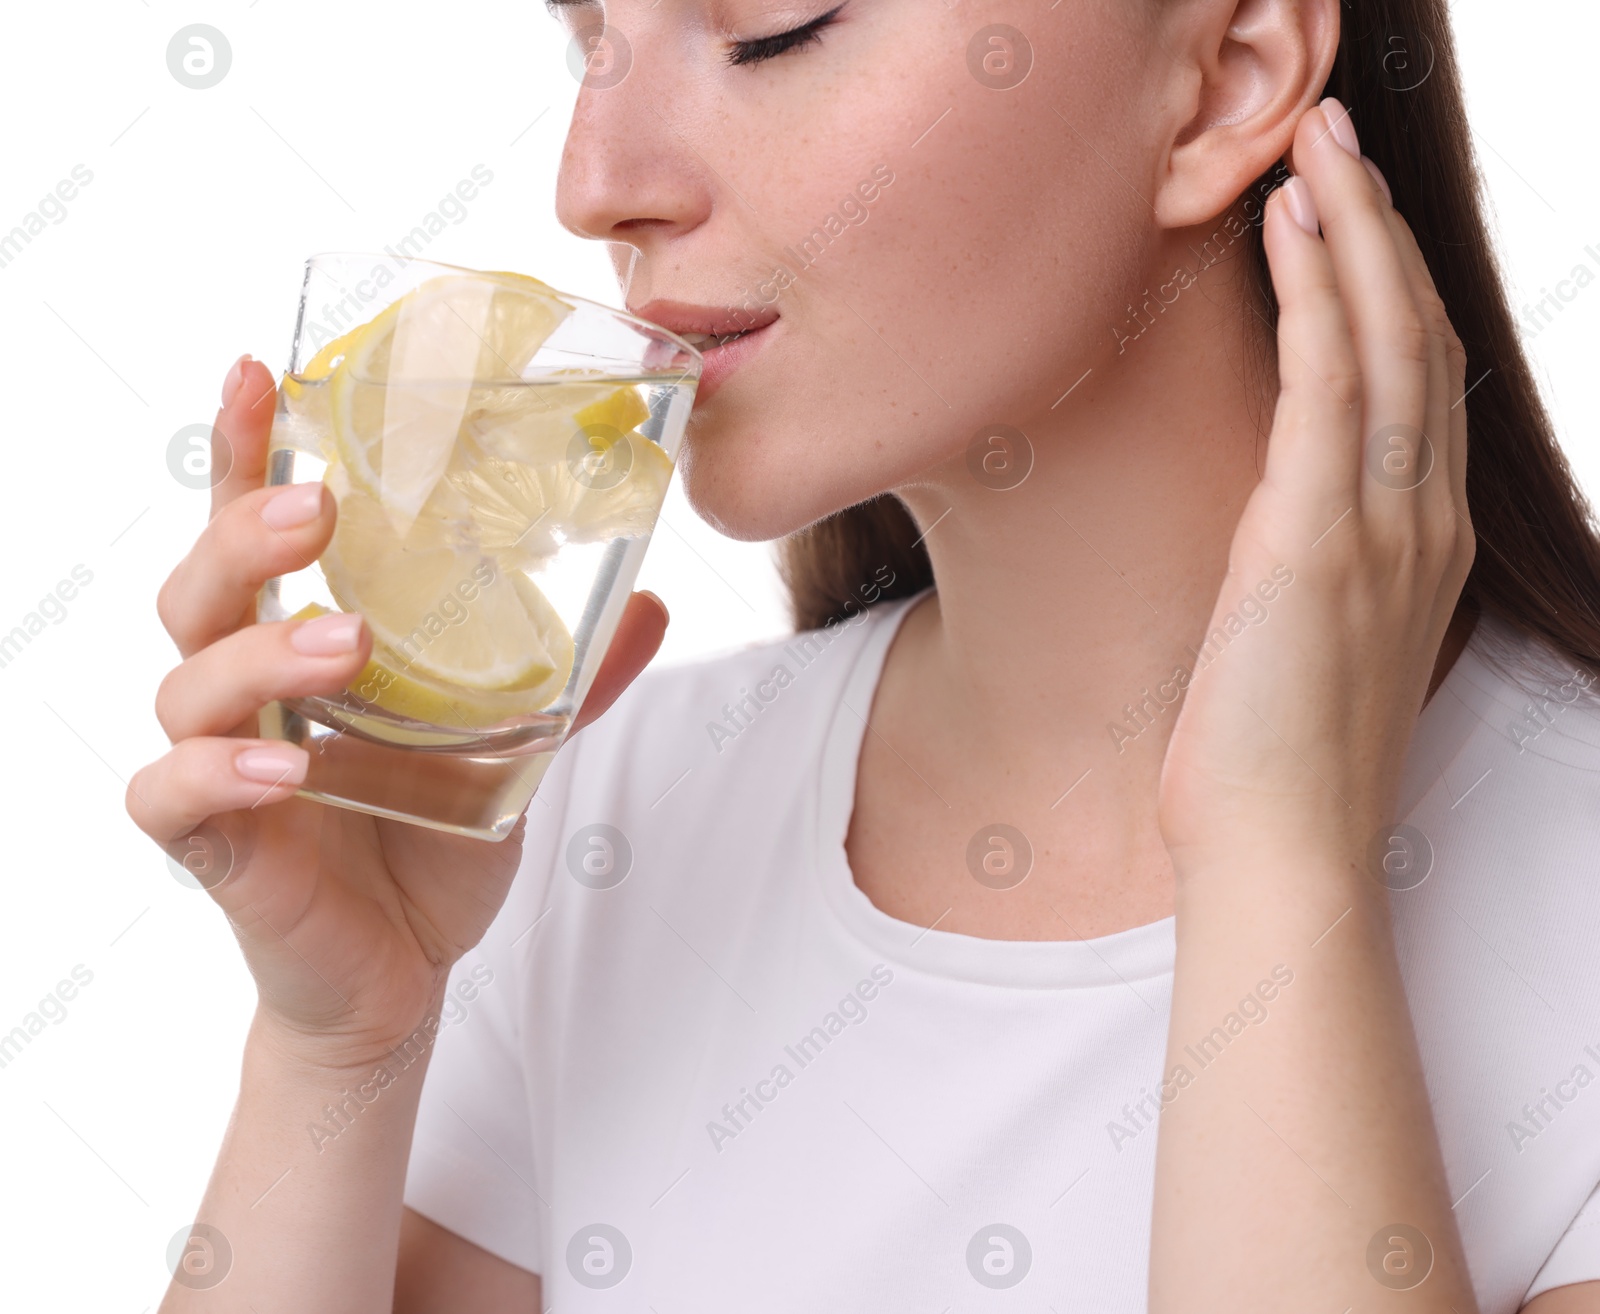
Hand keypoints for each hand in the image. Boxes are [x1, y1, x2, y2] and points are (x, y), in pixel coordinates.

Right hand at [127, 357, 667, 1069]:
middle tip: (316, 508)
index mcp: (303, 645)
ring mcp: (219, 763)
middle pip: (201, 585)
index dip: (244, 451)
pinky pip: (172, 793)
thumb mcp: (510, 751)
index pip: (255, 532)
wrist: (401, 972)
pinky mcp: (213, 846)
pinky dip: (219, 769)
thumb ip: (568, 682)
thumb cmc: (429, 844)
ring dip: (262, 648)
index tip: (256, 370)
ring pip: (188, 678)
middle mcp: (246, 690)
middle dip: (245, 533)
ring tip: (347, 646)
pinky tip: (286, 764)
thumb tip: (653, 605)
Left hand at [1156, 99, 1474, 871]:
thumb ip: (1314, 571)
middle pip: (1416, 339)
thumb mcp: (1308, 648)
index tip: (1352, 219)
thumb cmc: (1274, 765)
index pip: (1419, 385)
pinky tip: (1292, 229)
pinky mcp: (1316, 541)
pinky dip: (1314, 298)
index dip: (1392, 290)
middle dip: (1381, 231)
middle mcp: (1418, 522)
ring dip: (1353, 233)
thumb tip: (1277, 530)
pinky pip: (1324, 386)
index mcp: (1418, 546)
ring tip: (1320, 147)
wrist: (1280, 854)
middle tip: (1340, 142)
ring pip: (1383, 342)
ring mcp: (1378, 528)